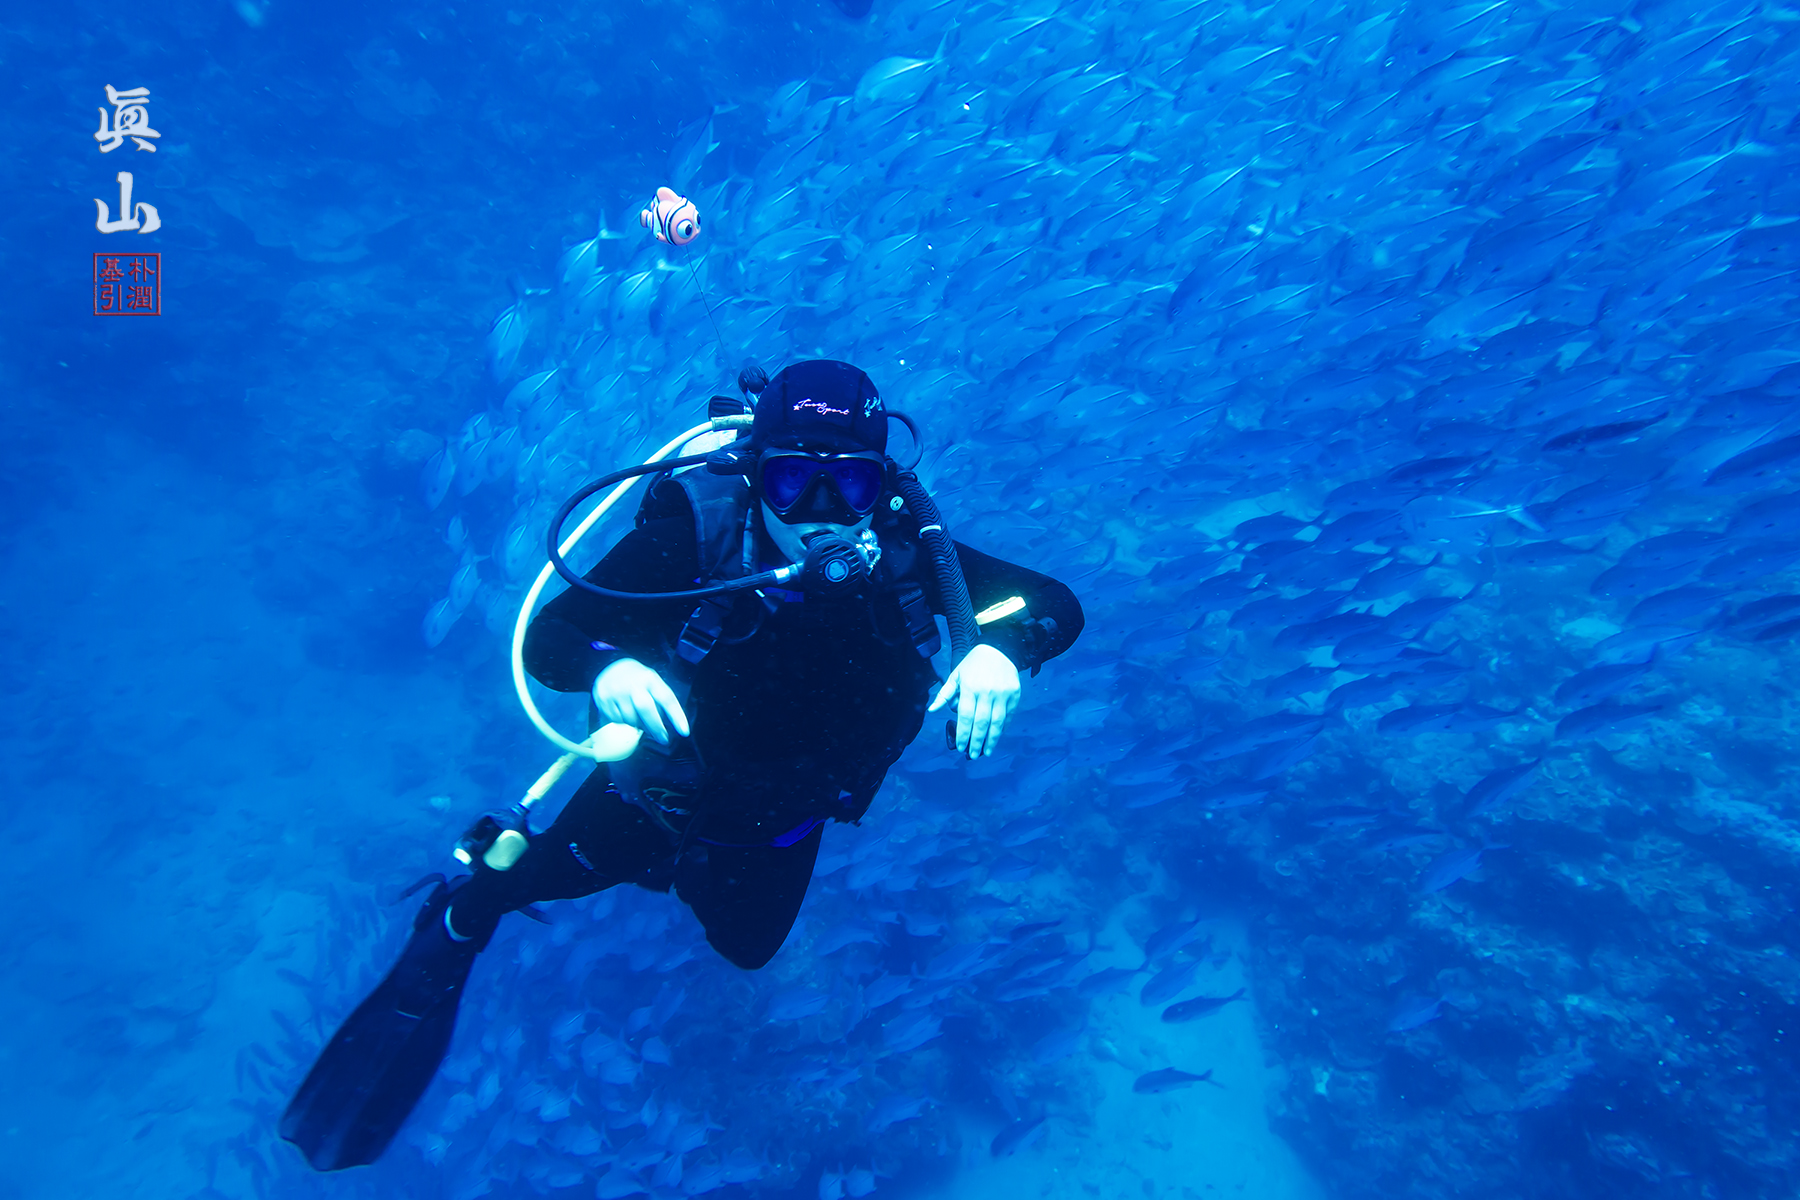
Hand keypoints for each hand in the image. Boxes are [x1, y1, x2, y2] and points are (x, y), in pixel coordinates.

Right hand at [593, 658, 689, 746]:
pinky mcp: (603, 700)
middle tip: (663, 739)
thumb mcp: (651, 681)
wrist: (608, 665)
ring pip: (631, 719)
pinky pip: (616, 720)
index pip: (666, 698)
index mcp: (650, 678)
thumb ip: (659, 700)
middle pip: (646, 709)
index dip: (676, 716)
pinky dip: (623, 722)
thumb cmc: (637, 678)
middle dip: (656, 727)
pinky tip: (625, 715)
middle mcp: (633, 684)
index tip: (684, 731)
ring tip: (640, 721)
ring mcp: (616, 691)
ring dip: (638, 725)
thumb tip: (664, 726)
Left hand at [928, 643, 1020, 757]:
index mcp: (969, 688)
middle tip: (973, 755)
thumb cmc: (973, 664)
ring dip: (992, 739)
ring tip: (986, 752)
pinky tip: (997, 737)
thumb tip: (932, 710)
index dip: (963, 733)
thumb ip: (944, 694)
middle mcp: (986, 692)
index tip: (960, 746)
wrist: (999, 649)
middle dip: (976, 741)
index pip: (965, 716)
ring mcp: (1002, 694)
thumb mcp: (956, 675)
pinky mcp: (1014, 695)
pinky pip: (1009, 715)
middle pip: (981, 722)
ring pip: (997, 722)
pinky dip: (1003, 728)